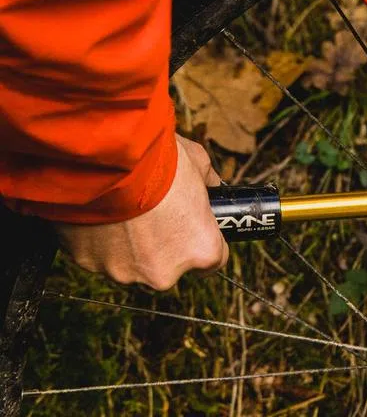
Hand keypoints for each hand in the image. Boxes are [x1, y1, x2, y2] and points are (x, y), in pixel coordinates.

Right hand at [54, 135, 228, 289]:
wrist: (104, 158)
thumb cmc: (157, 161)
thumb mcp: (197, 162)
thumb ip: (207, 182)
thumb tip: (211, 185)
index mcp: (202, 250)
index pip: (213, 260)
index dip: (201, 240)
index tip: (192, 227)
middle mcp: (165, 272)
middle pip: (169, 264)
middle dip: (162, 243)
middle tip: (152, 212)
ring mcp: (125, 272)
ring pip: (131, 262)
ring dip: (128, 244)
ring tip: (122, 210)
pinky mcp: (88, 264)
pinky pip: (99, 255)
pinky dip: (99, 239)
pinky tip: (100, 213)